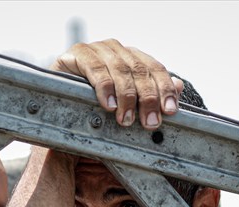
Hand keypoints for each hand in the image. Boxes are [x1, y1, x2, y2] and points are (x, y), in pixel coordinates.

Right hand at [53, 39, 182, 129]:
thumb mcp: (126, 107)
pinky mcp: (76, 55)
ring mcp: (96, 50)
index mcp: (131, 59)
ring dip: (126, 96)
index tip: (170, 110)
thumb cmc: (94, 110)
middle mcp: (116, 50)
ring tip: (126, 119)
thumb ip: (150, 96)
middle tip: (149, 123)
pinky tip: (108, 104)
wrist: (59, 110)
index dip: (164, 89)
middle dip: (147, 98)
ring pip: (120, 69)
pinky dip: (104, 86)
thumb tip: (179, 85)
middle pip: (139, 70)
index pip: (154, 68)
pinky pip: (94, 68)